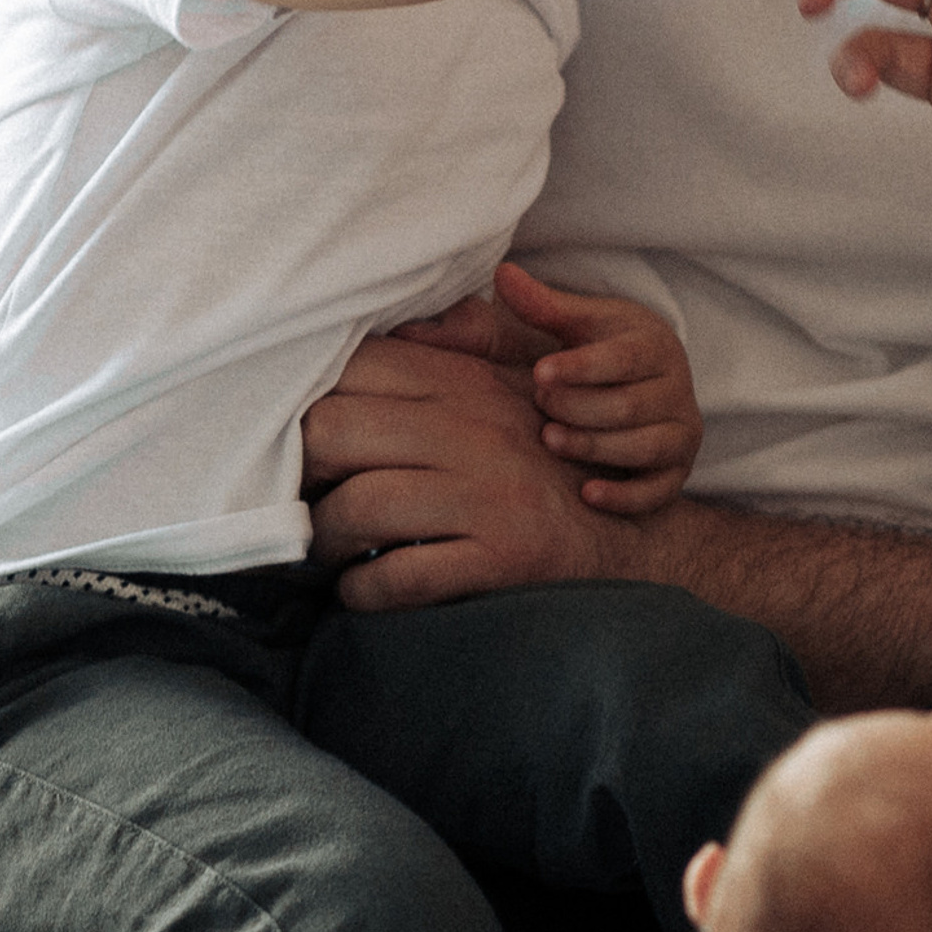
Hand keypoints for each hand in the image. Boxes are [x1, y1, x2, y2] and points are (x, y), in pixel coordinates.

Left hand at [301, 323, 631, 610]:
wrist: (631, 538)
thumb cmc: (547, 464)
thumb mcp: (507, 388)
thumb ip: (447, 353)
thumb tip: (372, 338)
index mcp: (462, 381)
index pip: (349, 370)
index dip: (303, 407)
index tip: (301, 442)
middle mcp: (470, 430)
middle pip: (330, 433)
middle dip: (300, 475)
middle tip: (305, 500)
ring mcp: (485, 496)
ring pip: (356, 508)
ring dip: (326, 540)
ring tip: (332, 552)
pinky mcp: (500, 557)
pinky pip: (399, 577)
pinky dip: (364, 593)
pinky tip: (366, 591)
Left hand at [396, 261, 699, 512]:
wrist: (648, 385)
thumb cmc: (601, 351)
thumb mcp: (576, 325)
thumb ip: (542, 306)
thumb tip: (502, 274)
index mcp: (654, 346)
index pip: (624, 360)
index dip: (581, 368)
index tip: (540, 373)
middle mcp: (676, 390)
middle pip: (629, 407)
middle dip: (579, 408)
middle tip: (539, 402)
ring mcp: (680, 434)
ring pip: (643, 447)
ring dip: (594, 446)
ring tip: (550, 439)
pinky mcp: (676, 473)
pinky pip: (657, 492)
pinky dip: (624, 496)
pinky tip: (586, 493)